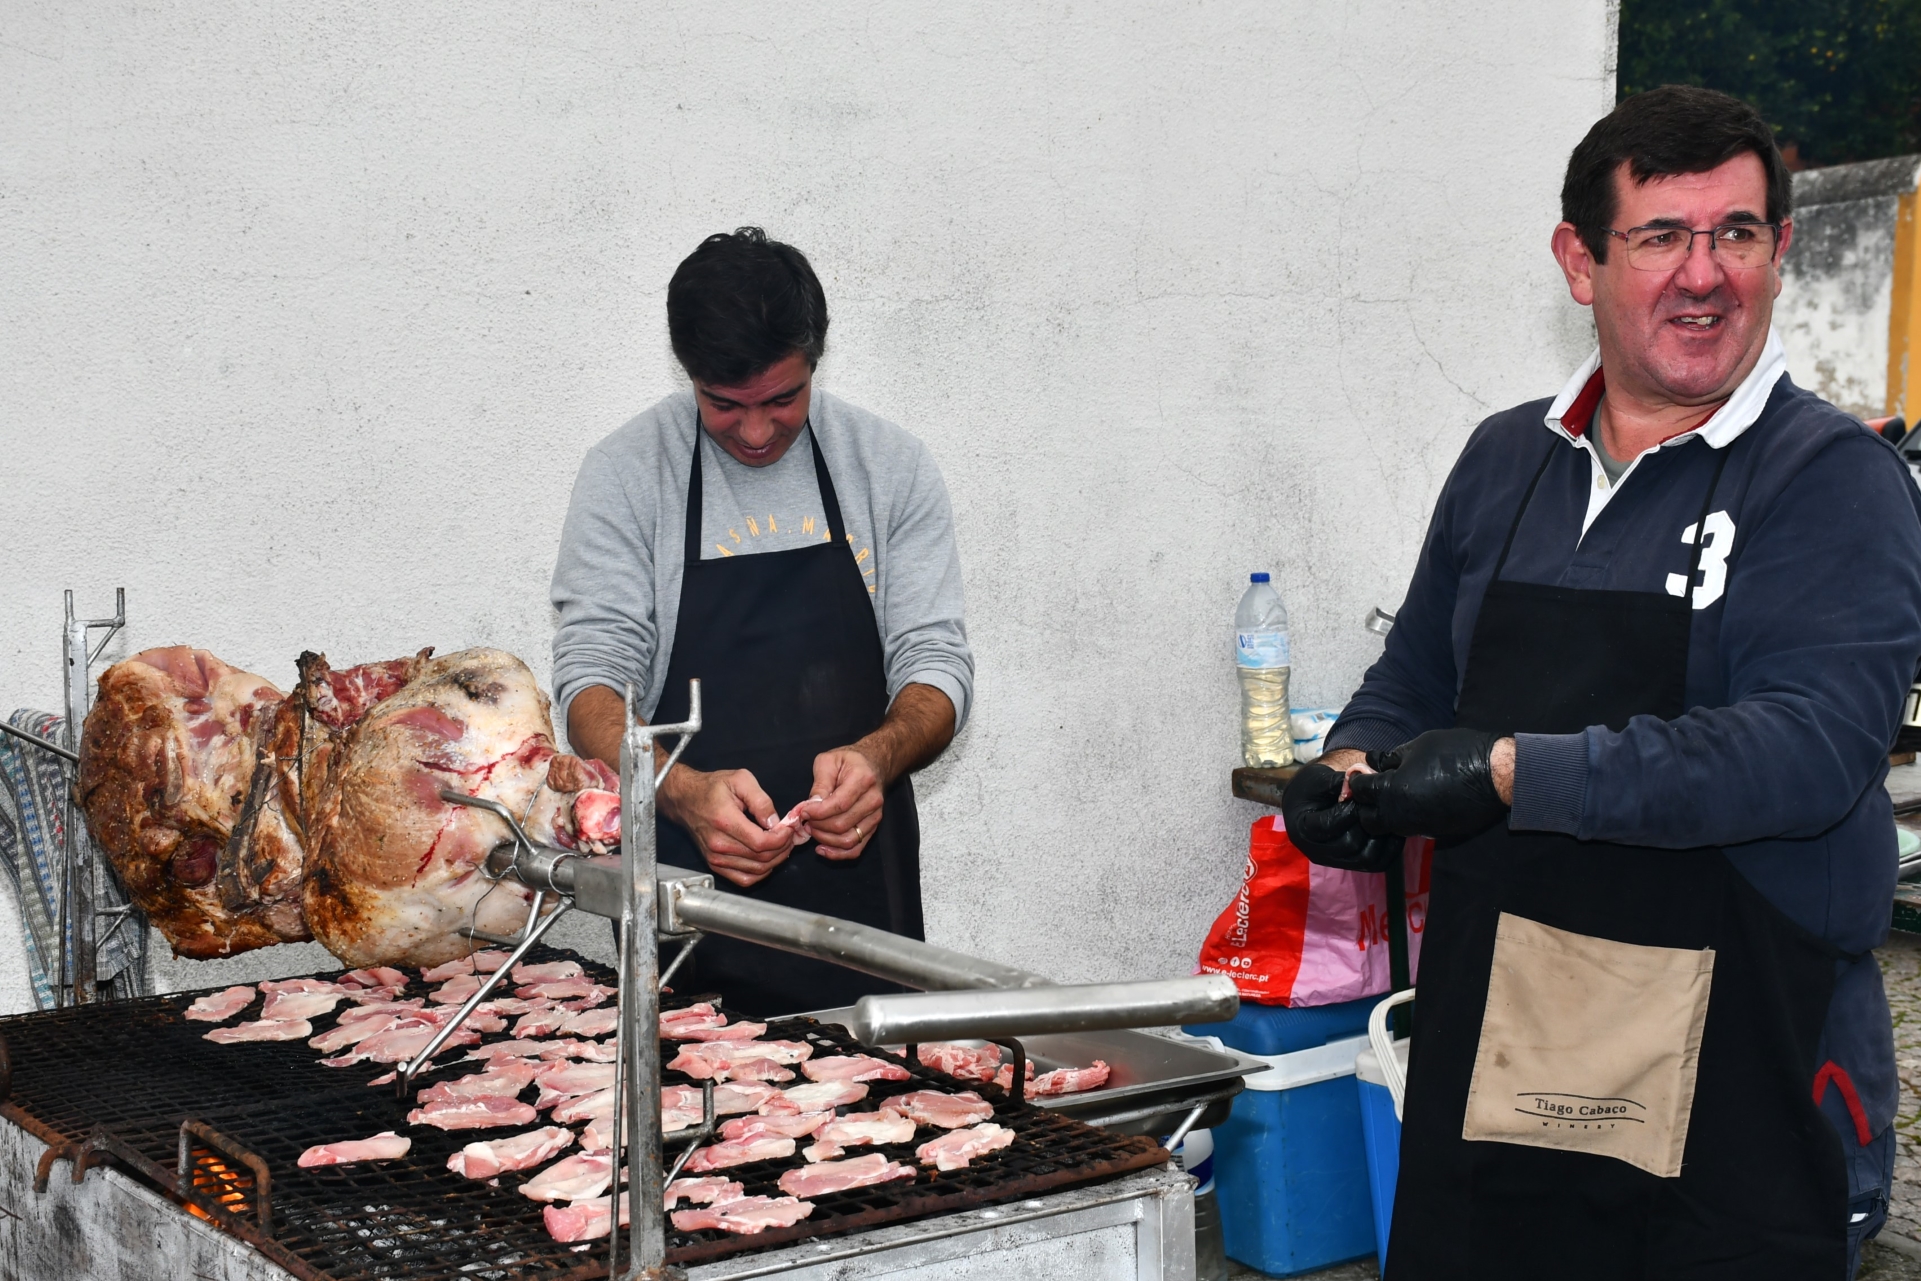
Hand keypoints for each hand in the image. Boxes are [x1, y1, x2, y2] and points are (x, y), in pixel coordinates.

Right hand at [657, 764, 795, 886]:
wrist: (685, 799)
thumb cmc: (712, 788)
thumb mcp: (740, 779)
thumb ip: (761, 800)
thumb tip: (775, 822)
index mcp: (725, 821)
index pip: (761, 843)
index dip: (782, 839)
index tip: (789, 829)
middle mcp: (719, 844)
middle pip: (761, 858)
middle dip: (783, 848)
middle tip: (790, 836)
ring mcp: (715, 858)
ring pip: (756, 871)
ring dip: (775, 860)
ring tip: (782, 845)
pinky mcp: (715, 865)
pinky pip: (744, 879)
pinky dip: (761, 872)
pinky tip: (767, 859)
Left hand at [796, 747, 885, 860]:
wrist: (874, 764)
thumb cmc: (848, 761)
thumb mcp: (828, 761)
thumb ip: (820, 783)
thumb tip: (811, 806)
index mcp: (862, 779)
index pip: (838, 805)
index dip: (817, 813)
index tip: (803, 812)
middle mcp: (873, 800)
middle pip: (841, 825)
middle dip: (818, 826)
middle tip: (805, 820)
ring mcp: (875, 816)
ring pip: (848, 840)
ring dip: (825, 840)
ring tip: (812, 830)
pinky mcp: (873, 828)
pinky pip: (856, 849)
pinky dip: (837, 854)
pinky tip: (822, 848)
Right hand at [1280, 761, 1403, 871]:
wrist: (1306, 804)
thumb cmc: (1310, 788)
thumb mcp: (1318, 778)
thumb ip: (1339, 782)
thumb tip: (1363, 781)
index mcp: (1302, 829)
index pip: (1328, 825)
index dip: (1348, 810)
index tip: (1361, 794)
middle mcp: (1316, 851)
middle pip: (1349, 844)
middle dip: (1366, 823)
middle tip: (1376, 805)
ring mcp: (1335, 861)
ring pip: (1366, 858)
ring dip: (1381, 837)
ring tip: (1386, 817)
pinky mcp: (1351, 864)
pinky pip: (1376, 863)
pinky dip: (1389, 849)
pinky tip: (1392, 830)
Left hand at [1348, 729, 1511, 839]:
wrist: (1495, 775)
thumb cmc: (1455, 753)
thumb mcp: (1418, 746)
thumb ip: (1391, 757)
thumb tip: (1374, 761)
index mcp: (1391, 792)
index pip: (1360, 792)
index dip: (1357, 780)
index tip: (1362, 774)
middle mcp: (1401, 816)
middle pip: (1369, 819)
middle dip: (1367, 805)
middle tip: (1375, 788)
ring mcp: (1419, 827)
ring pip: (1390, 827)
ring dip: (1387, 813)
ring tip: (1395, 793)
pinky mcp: (1436, 832)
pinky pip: (1412, 827)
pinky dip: (1407, 817)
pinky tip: (1417, 800)